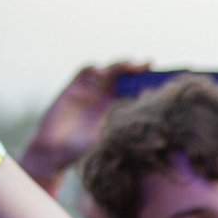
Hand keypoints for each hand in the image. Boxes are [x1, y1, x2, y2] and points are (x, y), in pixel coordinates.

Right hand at [22, 62, 150, 181]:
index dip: (149, 83)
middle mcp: (108, 97)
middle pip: (126, 76)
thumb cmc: (83, 153)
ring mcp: (91, 91)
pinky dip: (94, 69)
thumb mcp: (109, 144)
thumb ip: (125, 134)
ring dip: (121, 65)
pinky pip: (86, 71)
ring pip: (110, 70)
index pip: (138, 90)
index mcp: (120, 110)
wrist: (53, 152)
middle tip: (149, 65)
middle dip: (137, 68)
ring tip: (133, 65)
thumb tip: (159, 140)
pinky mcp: (74, 88)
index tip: (163, 79)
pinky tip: (101, 73)